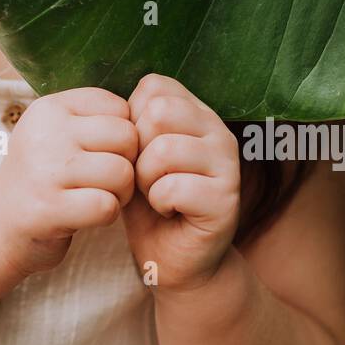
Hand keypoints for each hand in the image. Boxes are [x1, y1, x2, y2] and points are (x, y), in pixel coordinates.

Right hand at [0, 87, 139, 279]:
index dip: (125, 134)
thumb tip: (151, 113)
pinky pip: (106, 206)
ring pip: (121, 172)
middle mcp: (44, 132)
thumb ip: (94, 120)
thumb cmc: (43, 177)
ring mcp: (43, 170)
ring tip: (102, 197)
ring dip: (122, 192)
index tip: (106, 154)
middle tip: (111, 181)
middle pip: (126, 137)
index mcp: (50, 108)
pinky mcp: (47, 209)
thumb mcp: (57, 134)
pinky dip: (107, 215)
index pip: (119, 107)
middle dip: (129, 163)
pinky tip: (90, 216)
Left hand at [121, 73, 239, 294]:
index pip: (154, 86)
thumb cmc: (148, 202)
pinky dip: (159, 203)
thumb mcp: (133, 155)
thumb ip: (131, 125)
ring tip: (156, 194)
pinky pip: (173, 187)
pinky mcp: (227, 199)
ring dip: (146, 179)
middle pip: (159, 111)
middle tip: (145, 176)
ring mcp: (228, 164)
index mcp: (196, 112)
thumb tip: (116, 109)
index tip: (137, 150)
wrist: (173, 257)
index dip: (131, 119)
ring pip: (165, 150)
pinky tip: (169, 210)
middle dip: (137, 148)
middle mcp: (218, 130)